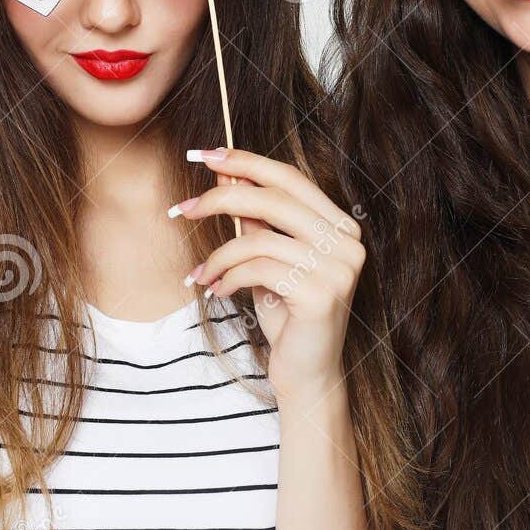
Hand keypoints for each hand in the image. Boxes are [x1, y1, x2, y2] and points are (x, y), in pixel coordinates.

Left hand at [170, 147, 364, 400]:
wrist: (306, 375)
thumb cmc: (287, 315)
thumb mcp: (268, 260)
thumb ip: (254, 219)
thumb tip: (224, 172)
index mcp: (339, 226)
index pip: (290, 178)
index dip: (246, 161)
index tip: (205, 154)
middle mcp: (346, 242)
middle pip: (274, 199)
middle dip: (220, 199)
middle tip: (182, 209)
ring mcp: (338, 268)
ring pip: (259, 239)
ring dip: (218, 255)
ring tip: (201, 274)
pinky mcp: (320, 294)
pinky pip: (258, 270)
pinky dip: (228, 278)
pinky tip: (217, 291)